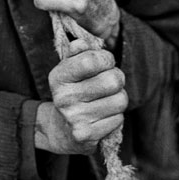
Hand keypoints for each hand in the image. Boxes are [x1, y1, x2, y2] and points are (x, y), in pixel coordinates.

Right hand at [35, 39, 127, 154]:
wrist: (61, 130)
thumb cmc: (73, 92)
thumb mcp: (70, 69)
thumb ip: (78, 52)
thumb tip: (81, 43)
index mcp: (58, 77)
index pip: (92, 60)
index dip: (106, 59)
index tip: (104, 63)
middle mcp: (64, 98)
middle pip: (113, 80)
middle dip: (117, 79)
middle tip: (108, 84)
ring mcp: (74, 118)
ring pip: (120, 100)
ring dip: (118, 99)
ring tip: (106, 101)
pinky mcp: (86, 136)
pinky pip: (118, 119)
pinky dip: (115, 117)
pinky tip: (102, 117)